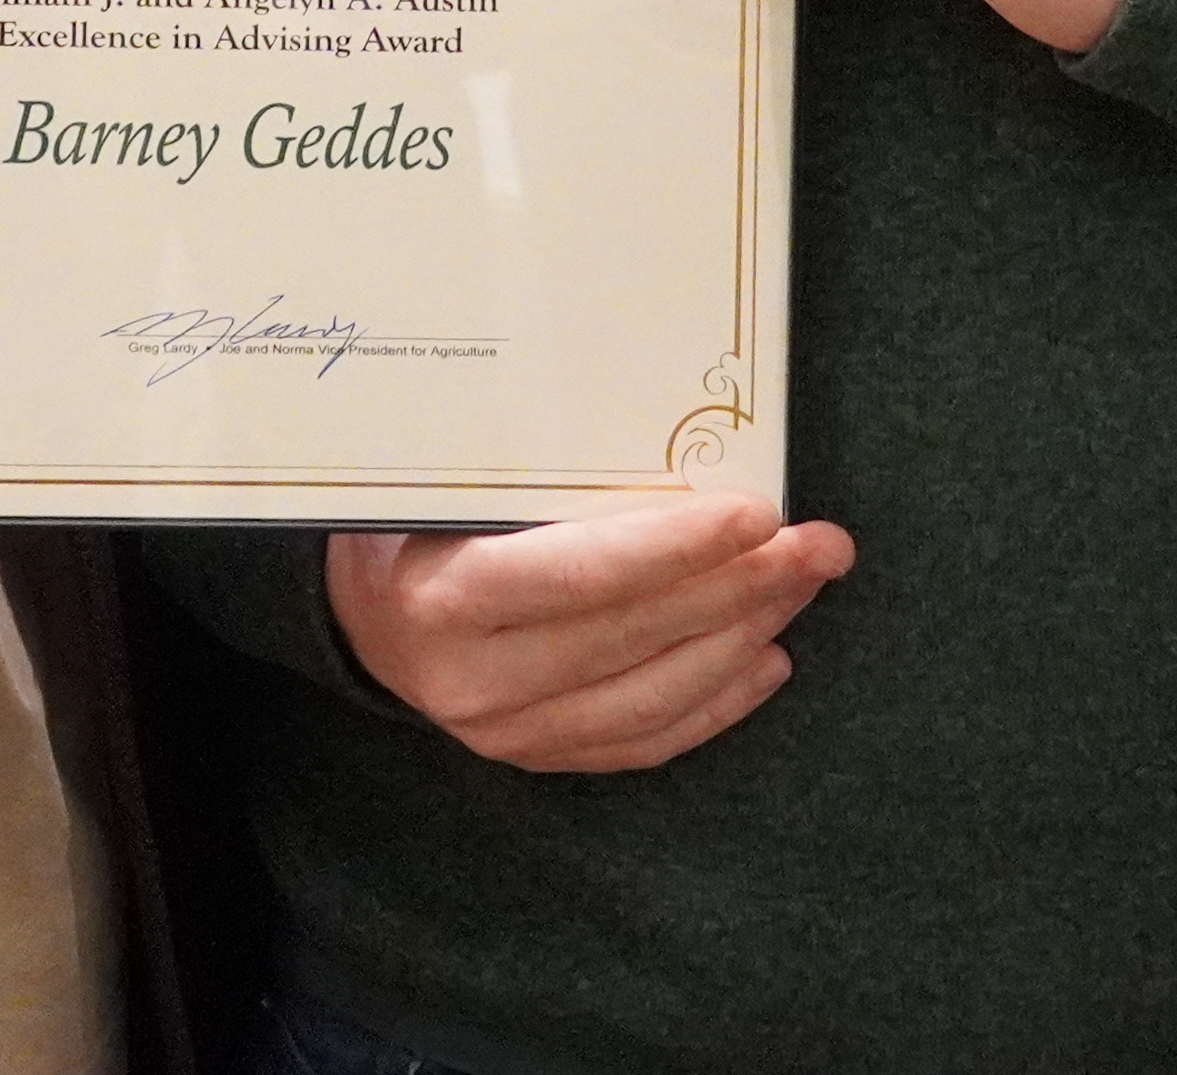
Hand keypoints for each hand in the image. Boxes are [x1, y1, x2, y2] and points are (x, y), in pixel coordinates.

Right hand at [326, 489, 853, 771]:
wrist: (356, 617)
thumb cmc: (406, 520)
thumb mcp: (438, 477)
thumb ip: (524, 464)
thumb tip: (652, 417)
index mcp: (443, 598)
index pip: (583, 576)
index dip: (677, 548)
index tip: (758, 514)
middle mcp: (474, 681)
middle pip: (635, 636)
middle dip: (741, 587)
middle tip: (820, 544)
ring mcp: (506, 734)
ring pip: (655, 696)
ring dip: (743, 637)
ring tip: (802, 585)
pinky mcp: (537, 759)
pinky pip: (645, 739)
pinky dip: (716, 702)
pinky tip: (766, 656)